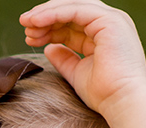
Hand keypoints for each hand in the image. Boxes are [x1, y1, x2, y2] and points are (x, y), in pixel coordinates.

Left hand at [20, 0, 145, 127]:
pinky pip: (76, 9)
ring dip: (47, 13)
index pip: (72, 21)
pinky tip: (37, 22)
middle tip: (24, 25)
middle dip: (46, 16)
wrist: (121, 101)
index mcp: (103, 34)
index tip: (29, 37)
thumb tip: (48, 48)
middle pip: (72, 9)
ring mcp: (112, 19)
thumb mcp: (77, 72)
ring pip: (73, 5)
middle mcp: (109, 23)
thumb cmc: (103, 93)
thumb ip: (64, 58)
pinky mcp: (110, 21)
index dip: (49, 26)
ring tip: (27, 23)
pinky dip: (54, 13)